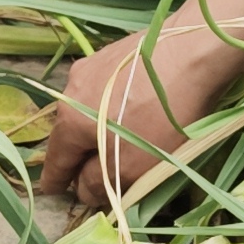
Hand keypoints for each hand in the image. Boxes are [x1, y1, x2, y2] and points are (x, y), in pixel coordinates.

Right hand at [40, 18, 243, 204]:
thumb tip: (83, 191)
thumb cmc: (159, 117)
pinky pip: (107, 89)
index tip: (51, 192)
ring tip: (114, 142)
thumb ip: (99, 183)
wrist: (193, 51)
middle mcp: (73, 88)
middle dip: (78, 154)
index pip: (56, 159)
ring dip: (98, 129)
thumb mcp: (130, 166)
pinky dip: (113, 107)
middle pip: (71, 132)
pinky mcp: (117, 52)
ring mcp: (94, 65)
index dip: (55, 180)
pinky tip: (133, 110)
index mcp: (70, 120)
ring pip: (89, 108)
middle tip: (87, 173)